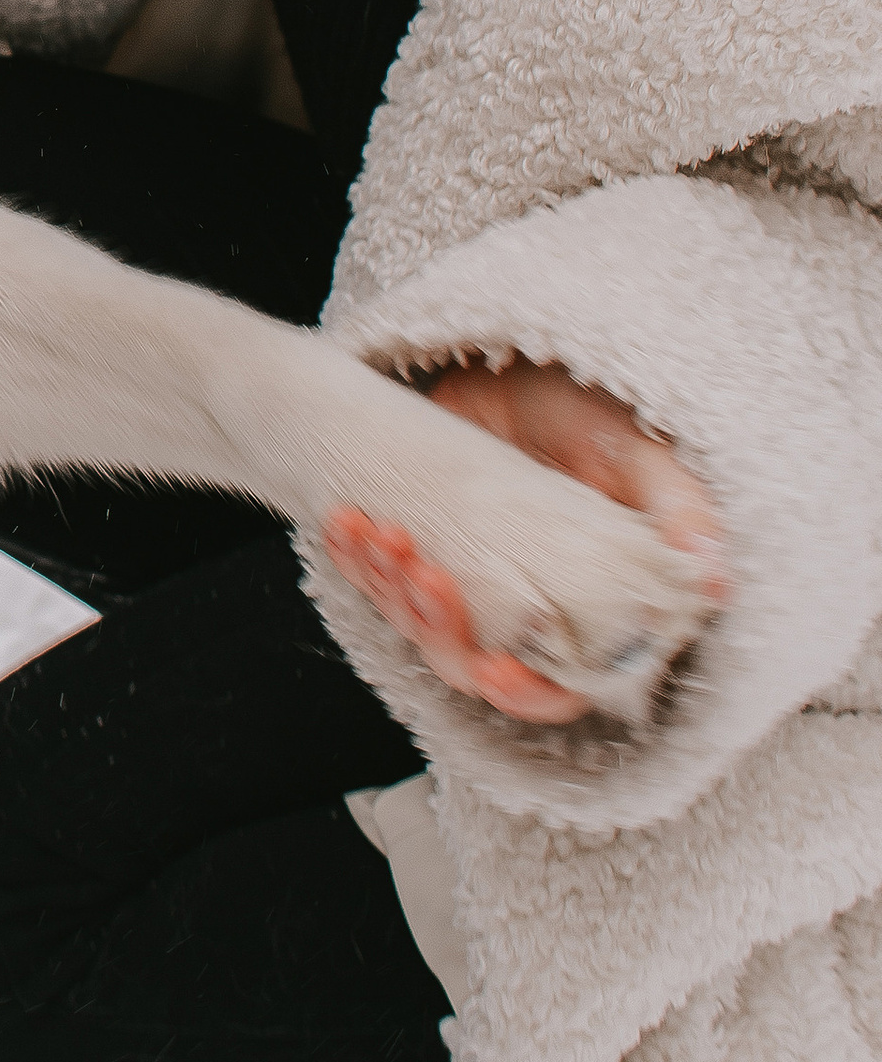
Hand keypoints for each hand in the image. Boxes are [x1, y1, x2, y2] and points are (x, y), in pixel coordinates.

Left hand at [326, 360, 724, 724]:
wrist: (510, 367)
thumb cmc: (588, 414)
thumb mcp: (638, 455)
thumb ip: (678, 510)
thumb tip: (716, 577)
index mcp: (585, 615)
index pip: (557, 691)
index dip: (526, 694)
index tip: (496, 667)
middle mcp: (521, 614)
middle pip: (469, 666)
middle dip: (437, 629)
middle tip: (421, 571)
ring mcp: (464, 587)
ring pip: (416, 627)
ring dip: (392, 590)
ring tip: (381, 533)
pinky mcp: (416, 554)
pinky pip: (376, 580)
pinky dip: (356, 558)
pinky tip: (346, 523)